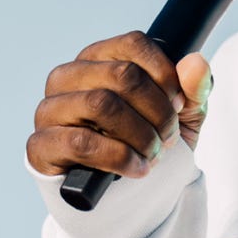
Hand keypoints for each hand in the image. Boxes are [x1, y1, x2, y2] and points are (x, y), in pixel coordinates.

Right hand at [27, 31, 213, 177]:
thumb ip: (195, 87)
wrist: (127, 192)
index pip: (134, 44)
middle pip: (123, 74)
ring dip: (140, 134)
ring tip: (153, 153)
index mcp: (100, 57)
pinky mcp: (41, 145)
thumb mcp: (183, 114)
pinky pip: (80, 142)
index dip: (165, 74)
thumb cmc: (150, 138)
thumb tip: (196, 62)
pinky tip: (136, 167)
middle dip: (157, 110)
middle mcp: (68, 76)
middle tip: (168, 135)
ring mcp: (50, 109)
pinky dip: (119, 157)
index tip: (179, 103)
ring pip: (101, 104)